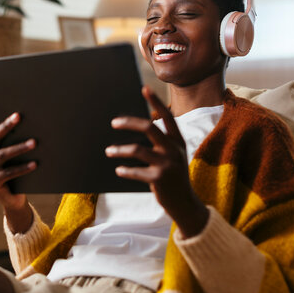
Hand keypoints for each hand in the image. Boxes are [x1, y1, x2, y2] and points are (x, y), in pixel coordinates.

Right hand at [0, 100, 34, 232]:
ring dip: (19, 147)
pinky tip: (35, 164)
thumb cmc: (18, 174)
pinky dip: (23, 167)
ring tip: (34, 142)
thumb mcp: (14, 158)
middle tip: (18, 116)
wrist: (14, 200)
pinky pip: (9, 173)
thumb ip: (14, 143)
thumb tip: (31, 124)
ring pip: (2, 155)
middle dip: (5, 126)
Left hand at [105, 87, 208, 237]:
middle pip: (148, 127)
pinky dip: (125, 170)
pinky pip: (135, 171)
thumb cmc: (173, 176)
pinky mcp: (159, 178)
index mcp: (178, 141)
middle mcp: (174, 149)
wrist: (185, 203)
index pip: (167, 116)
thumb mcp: (172, 157)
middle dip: (129, 123)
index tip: (144, 88)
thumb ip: (160, 144)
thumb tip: (135, 129)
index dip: (156, 101)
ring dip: (119, 150)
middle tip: (114, 123)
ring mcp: (167, 164)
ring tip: (108, 151)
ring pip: (137, 150)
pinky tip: (119, 170)